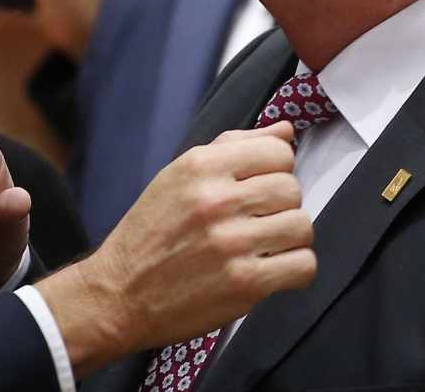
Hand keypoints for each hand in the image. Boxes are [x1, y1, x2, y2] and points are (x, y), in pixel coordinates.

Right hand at [35, 122, 313, 376]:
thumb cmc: (151, 232)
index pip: (278, 151)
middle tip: (260, 219)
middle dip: (282, 204)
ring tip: (266, 244)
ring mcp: (232, 243)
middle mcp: (217, 199)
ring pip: (302, 226)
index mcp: (200, 166)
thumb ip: (234, 147)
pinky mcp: (244, 284)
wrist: (120, 293)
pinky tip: (272, 268)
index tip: (262, 184)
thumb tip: (286, 131)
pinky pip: (303, 266)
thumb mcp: (179, 175)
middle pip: (292, 189)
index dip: (277, 168)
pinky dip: (294, 269)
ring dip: (290, 238)